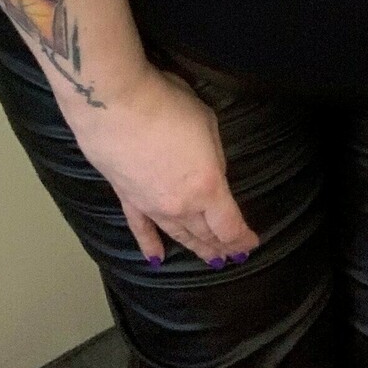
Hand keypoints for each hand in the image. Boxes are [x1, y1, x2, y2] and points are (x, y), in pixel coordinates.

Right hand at [70, 64, 260, 267]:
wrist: (115, 106)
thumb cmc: (168, 106)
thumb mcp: (207, 124)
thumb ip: (213, 156)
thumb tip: (212, 173)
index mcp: (208, 188)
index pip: (230, 226)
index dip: (243, 239)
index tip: (251, 243)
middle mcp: (182, 206)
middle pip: (206, 234)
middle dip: (223, 246)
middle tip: (233, 255)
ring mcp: (152, 206)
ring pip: (179, 235)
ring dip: (196, 248)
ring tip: (210, 260)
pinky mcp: (128, 199)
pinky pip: (141, 230)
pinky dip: (150, 246)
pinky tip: (156, 259)